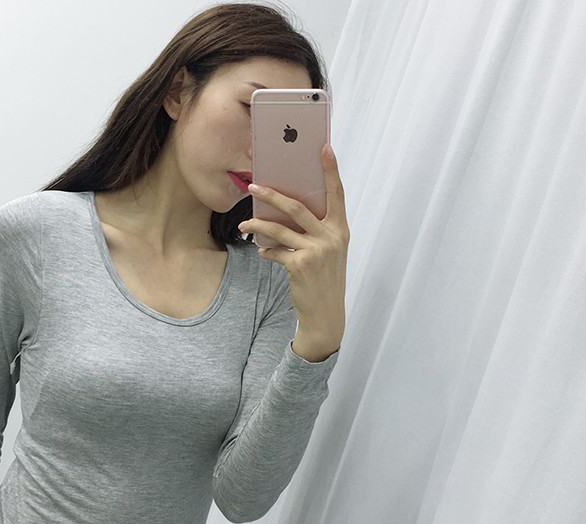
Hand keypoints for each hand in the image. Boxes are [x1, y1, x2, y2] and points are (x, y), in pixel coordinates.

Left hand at [238, 143, 348, 349]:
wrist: (326, 314)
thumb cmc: (324, 280)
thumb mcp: (329, 252)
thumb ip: (317, 231)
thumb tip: (288, 212)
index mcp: (341, 229)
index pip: (337, 193)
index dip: (331, 170)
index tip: (324, 148)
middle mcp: (331, 237)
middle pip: (298, 206)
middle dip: (273, 194)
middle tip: (254, 186)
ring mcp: (316, 251)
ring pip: (280, 228)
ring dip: (258, 224)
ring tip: (245, 222)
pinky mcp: (300, 265)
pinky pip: (276, 252)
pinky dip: (266, 251)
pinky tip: (261, 251)